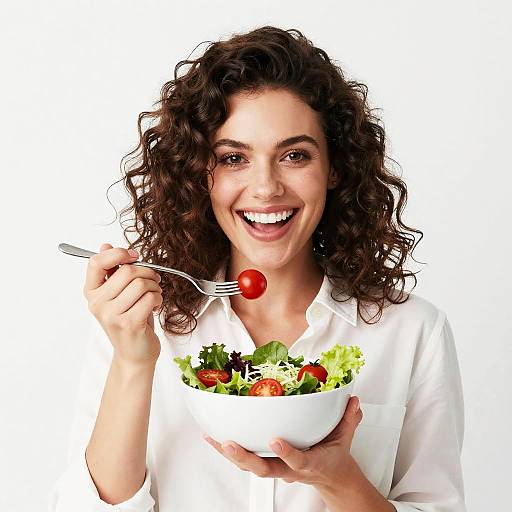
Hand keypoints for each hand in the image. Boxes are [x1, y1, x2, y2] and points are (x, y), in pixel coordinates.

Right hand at [83, 243, 162, 365]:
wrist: (134, 354)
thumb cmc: (129, 320)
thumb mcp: (118, 294)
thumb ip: (111, 271)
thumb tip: (105, 245)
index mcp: (91, 292)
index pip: (96, 262)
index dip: (118, 254)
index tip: (133, 257)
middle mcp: (97, 304)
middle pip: (127, 271)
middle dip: (147, 272)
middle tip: (153, 280)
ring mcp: (111, 315)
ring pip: (141, 284)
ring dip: (155, 287)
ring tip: (154, 295)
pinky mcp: (129, 324)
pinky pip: (150, 298)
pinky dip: (158, 299)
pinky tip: (155, 306)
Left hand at [204, 395, 362, 488]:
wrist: (329, 477)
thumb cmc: (332, 455)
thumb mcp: (344, 438)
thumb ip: (348, 419)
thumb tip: (353, 401)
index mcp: (309, 464)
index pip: (298, 461)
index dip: (287, 453)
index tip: (275, 440)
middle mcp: (288, 469)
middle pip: (264, 469)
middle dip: (245, 458)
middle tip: (229, 444)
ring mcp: (275, 467)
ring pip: (249, 465)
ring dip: (229, 453)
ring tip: (212, 438)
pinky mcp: (265, 462)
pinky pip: (244, 458)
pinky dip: (227, 449)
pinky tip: (212, 436)